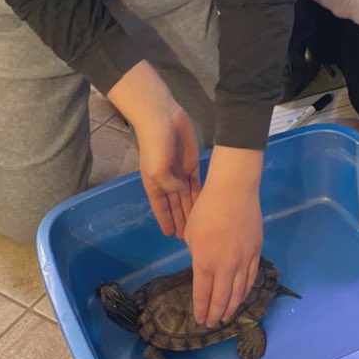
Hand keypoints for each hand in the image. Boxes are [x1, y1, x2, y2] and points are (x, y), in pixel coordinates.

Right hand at [107, 61, 199, 235]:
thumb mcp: (157, 170)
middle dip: (180, 220)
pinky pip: (197, 184)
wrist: (163, 119)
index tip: (170, 235)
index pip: (160, 207)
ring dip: (191, 211)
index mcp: (154, 184)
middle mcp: (167, 181)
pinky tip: (205, 207)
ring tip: (197, 227)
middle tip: (188, 239)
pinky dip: (199, 196)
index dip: (165, 220)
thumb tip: (181, 193)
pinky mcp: (192, 164)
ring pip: (187, 197)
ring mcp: (180, 172)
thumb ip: (169, 185)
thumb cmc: (155, 145)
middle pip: (175, 205)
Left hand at [184, 146, 263, 326]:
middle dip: (215, 315)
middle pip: (221, 299)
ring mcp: (243, 262)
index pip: (203, 295)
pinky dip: (245, 292)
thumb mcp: (191, 234)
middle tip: (212, 324)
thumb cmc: (206, 209)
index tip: (200, 320)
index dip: (201, 310)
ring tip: (226, 317)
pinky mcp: (256, 253)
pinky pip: (251, 279)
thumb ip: (197, 255)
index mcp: (204, 263)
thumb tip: (204, 265)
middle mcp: (225, 268)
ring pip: (238, 293)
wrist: (233, 192)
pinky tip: (241, 298)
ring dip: (231, 307)